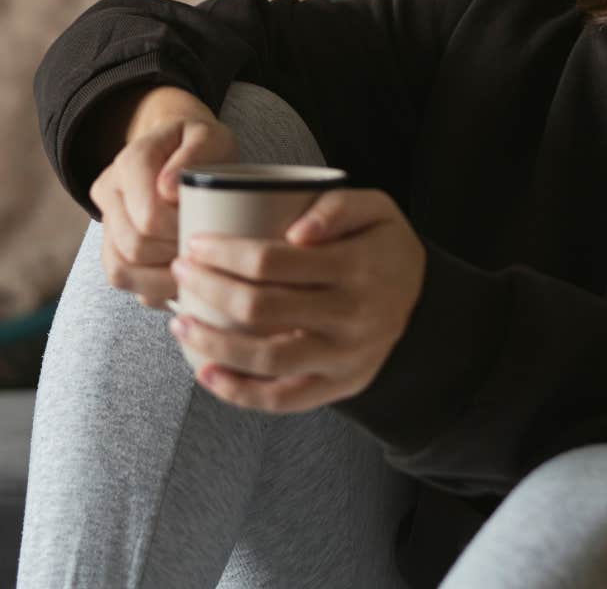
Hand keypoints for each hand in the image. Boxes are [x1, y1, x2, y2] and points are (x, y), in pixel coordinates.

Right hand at [89, 112, 238, 309]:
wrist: (181, 150)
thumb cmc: (203, 148)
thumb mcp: (211, 138)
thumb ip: (196, 152)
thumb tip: (167, 190)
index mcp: (132, 161)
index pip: (149, 215)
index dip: (182, 231)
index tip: (209, 228)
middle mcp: (109, 191)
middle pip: (135, 246)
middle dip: (175, 255)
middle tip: (206, 250)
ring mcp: (106, 222)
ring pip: (120, 270)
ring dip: (163, 279)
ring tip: (195, 268)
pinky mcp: (111, 246)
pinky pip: (123, 281)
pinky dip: (153, 289)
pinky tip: (181, 280)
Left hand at [165, 187, 425, 413]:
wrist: (426, 307)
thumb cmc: (384, 250)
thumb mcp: (378, 210)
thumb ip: (339, 206)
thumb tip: (297, 231)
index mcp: (356, 268)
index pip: (273, 262)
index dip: (225, 253)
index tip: (196, 244)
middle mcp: (351, 317)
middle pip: (261, 308)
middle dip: (209, 289)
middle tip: (182, 272)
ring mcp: (344, 358)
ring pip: (267, 358)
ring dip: (213, 342)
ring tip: (180, 323)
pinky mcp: (338, 387)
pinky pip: (284, 399)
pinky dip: (240, 393)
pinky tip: (206, 374)